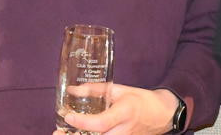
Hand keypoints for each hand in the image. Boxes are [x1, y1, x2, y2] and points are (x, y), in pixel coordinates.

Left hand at [56, 85, 178, 134]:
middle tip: (58, 131)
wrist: (162, 115)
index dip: (82, 122)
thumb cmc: (141, 100)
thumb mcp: (120, 90)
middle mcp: (123, 131)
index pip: (101, 123)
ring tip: (63, 134)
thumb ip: (96, 90)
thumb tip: (72, 90)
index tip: (68, 116)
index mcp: (124, 113)